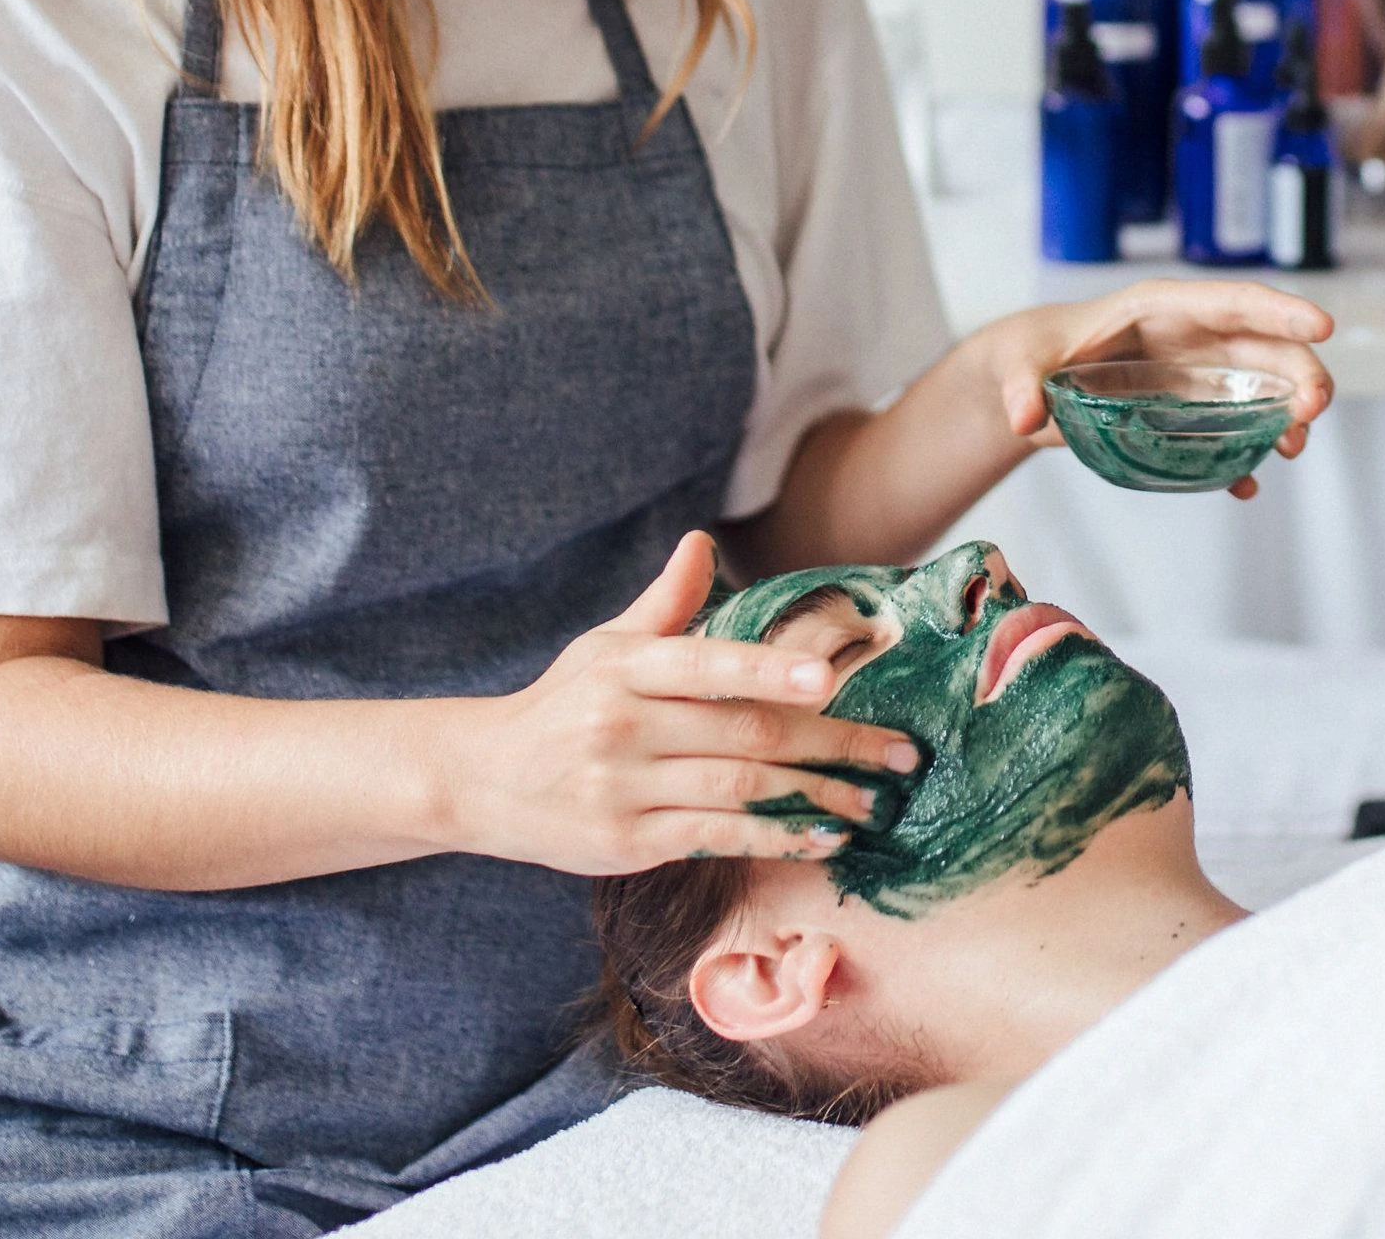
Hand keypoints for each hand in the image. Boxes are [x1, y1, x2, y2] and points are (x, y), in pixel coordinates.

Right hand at [450, 532, 922, 873]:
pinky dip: (774, 839)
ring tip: (871, 801)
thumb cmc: (563, 703)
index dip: (768, 669)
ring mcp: (624, 787)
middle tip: (897, 750)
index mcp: (624, 666)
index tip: (831, 676)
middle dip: (830, 741)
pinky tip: (820, 839)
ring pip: (738, 790)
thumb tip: (702, 542)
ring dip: (815, 796)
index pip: (706, 663)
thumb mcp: (605, 647)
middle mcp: (622, 724)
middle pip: (744, 731)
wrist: (486, 779)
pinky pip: (716, 839)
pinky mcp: (627, 842)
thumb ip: (665, 604)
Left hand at [980, 278, 1334, 499]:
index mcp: (1158, 308)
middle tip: (1312, 410)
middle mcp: (1189, 337)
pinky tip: (1248, 485)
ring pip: (1261, 386)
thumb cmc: (1032, 355)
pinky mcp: (1189, 412)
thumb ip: (1024, 385)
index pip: (1228, 301)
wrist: (1028, 381)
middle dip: (1298, 371)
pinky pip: (1231, 431)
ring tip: (1293, 449)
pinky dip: (1246, 456)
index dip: (1278, 309)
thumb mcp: (1021, 364)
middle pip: (1262, 346)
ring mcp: (1195, 375)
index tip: (1321, 325)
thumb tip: (1025, 418)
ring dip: (1287, 414)